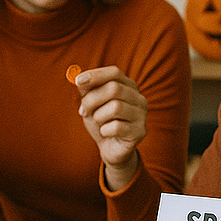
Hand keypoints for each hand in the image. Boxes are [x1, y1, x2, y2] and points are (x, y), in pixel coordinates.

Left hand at [75, 66, 146, 190]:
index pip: (114, 73)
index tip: (78, 81)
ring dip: (98, 116)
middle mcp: (139, 98)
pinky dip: (104, 130)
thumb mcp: (91, 102)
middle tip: (83, 111)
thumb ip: (86, 88)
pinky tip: (106, 133)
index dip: (96, 75)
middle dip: (92, 100)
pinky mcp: (140, 132)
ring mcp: (142, 115)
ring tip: (98, 122)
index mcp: (128, 86)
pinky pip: (116, 127)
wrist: (110, 147)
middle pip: (114, 89)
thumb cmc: (101, 121)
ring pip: (115, 107)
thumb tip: (79, 78)